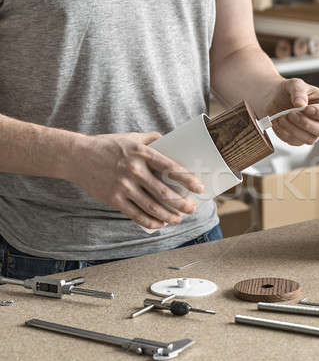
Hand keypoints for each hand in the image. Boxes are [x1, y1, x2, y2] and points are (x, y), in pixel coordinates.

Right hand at [68, 132, 203, 228]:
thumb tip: (173, 140)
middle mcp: (133, 170)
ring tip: (178, 218)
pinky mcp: (113, 199)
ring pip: (152, 207)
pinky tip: (160, 224)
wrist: (76, 156)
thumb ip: (153, 139)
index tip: (199, 187)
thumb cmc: (108, 145)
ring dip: (169, 216)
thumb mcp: (132, 137)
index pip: (170, 168)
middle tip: (192, 208)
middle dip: (182, 203)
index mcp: (141, 153)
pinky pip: (136, 215)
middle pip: (164, 192)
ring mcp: (123, 186)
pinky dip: (150, 222)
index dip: (187, 179)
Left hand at [262, 78, 318, 145]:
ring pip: (310, 139)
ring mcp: (311, 132)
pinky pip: (295, 142)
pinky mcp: (299, 139)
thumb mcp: (295, 84)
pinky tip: (279, 121)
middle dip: (306, 124)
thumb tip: (300, 104)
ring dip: (294, 129)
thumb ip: (299, 92)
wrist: (273, 98)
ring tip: (282, 117)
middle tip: (291, 113)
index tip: (307, 108)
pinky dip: (284, 132)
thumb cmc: (289, 90)